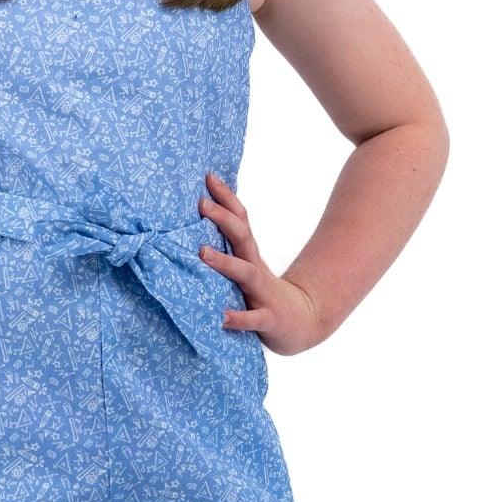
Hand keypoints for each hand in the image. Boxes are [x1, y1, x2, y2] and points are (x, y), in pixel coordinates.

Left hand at [195, 170, 328, 356]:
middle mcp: (256, 270)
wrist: (304, 323)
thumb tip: (197, 230)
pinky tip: (222, 317)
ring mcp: (263, 294)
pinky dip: (237, 318)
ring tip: (202, 252)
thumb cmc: (265, 295)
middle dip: (223, 218)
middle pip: (242, 238)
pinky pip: (252, 319)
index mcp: (250, 257)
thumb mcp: (248, 269)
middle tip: (201, 203)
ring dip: (224, 262)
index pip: (240, 221)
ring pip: (245, 274)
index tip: (208, 177)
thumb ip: (229, 251)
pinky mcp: (268, 320)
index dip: (226, 198)